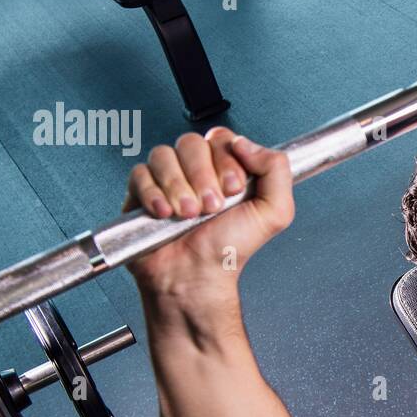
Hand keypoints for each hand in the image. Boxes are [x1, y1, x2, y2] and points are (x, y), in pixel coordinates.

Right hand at [122, 127, 294, 296]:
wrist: (196, 277)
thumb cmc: (230, 249)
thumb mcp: (274, 212)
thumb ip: (276, 170)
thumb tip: (246, 144)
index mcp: (227, 169)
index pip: (222, 139)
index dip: (226, 160)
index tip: (234, 189)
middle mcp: (197, 170)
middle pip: (191, 143)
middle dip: (203, 177)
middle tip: (211, 207)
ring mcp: (168, 179)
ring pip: (163, 155)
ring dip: (178, 187)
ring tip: (189, 214)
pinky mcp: (142, 191)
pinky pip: (139, 173)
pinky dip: (152, 194)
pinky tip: (165, 214)